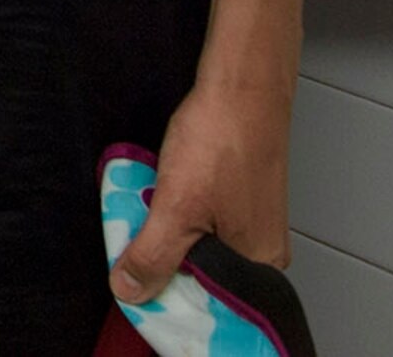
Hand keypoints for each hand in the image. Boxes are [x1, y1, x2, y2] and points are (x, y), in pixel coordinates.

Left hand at [110, 80, 293, 307]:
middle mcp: (262, 250)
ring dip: (164, 234)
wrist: (240, 85)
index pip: (211, 308)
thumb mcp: (176, 207)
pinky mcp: (236, 198)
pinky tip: (158, 194)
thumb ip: (153, 255)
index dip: (170, 300)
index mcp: (259, 264)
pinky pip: (198, 221)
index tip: (136, 287)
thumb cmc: (223, 140)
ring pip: (196, 246)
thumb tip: (130, 291)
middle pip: (202, 278)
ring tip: (147, 208)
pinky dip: (173, 211)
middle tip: (136, 235)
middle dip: (163, 263)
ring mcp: (250, 222)